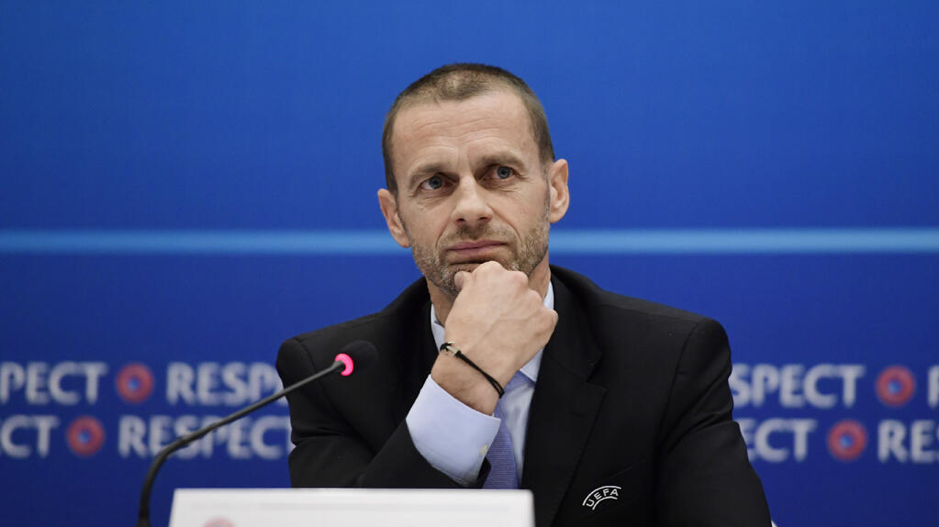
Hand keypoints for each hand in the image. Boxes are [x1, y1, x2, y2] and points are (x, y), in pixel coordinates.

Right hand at [430, 261, 557, 412]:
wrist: (473, 363)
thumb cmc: (462, 332)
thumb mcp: (460, 300)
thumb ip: (470, 284)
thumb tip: (466, 276)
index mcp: (492, 271)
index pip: (498, 275)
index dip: (493, 293)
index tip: (489, 306)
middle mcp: (516, 279)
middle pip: (517, 287)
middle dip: (511, 301)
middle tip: (499, 321)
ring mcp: (534, 299)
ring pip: (532, 304)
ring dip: (525, 315)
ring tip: (509, 334)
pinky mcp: (547, 318)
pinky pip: (546, 320)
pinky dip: (537, 328)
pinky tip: (522, 339)